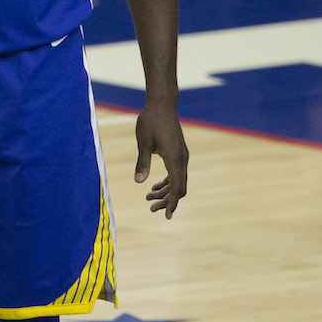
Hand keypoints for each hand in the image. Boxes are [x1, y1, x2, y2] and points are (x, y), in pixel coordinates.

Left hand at [133, 99, 187, 218]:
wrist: (162, 104)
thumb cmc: (150, 121)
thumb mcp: (143, 142)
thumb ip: (142, 162)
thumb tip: (138, 182)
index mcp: (175, 159)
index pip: (176, 188)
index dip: (172, 203)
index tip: (167, 216)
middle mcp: (182, 159)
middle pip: (179, 188)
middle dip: (167, 201)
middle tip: (151, 208)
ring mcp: (182, 156)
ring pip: (178, 181)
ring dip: (166, 192)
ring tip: (149, 198)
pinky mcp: (178, 152)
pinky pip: (176, 173)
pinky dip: (167, 182)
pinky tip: (155, 186)